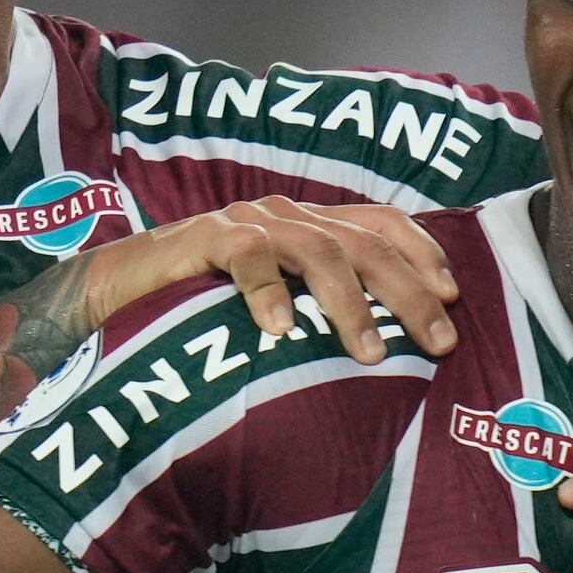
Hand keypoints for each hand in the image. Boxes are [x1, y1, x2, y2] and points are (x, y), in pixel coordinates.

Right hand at [81, 197, 460, 363]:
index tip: (454, 296)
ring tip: (369, 353)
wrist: (118, 287)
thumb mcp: (277, 305)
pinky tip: (280, 332)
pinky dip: (267, 293)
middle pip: (365, 244)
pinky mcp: (205, 239)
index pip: (382, 223)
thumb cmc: (204, 304)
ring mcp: (248, 224)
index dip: (423, 253)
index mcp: (311, 225)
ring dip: (349, 304)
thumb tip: (383, 356)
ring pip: (318, 252)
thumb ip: (319, 313)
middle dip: (408, 292)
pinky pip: (247, 259)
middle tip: (438, 342)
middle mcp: (288, 216)